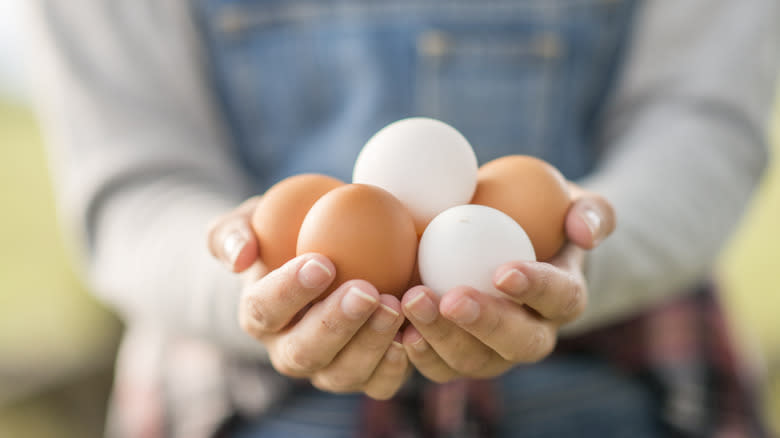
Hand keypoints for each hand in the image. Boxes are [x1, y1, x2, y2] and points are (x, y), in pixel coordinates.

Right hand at [207, 198, 410, 399]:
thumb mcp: (257, 218)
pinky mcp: (366, 377)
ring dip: (369, 344)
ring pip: (342, 374)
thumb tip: (241, 257)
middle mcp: (289, 351)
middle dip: (334, 325)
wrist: (333, 252)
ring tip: (394, 306)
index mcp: (260, 315)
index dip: (289, 290)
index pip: (264, 309)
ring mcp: (328, 369)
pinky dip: (395, 367)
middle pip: (303, 352)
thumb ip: (234, 231)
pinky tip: (410, 337)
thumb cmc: (291, 232)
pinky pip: (378, 385)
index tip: (322, 262)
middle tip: (366, 291)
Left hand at [400, 186, 614, 381]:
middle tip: (451, 299)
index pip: (560, 298)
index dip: (536, 289)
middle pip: (518, 343)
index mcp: (565, 298)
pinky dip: (415, 351)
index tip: (503, 271)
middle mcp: (533, 335)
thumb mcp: (569, 201)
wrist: (499, 243)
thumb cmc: (537, 216)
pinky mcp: (454, 358)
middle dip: (485, 325)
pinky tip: (394, 326)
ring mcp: (493, 353)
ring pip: (473, 361)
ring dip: (441, 337)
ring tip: (411, 302)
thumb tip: (586, 234)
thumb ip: (590, 210)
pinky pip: (437, 366)